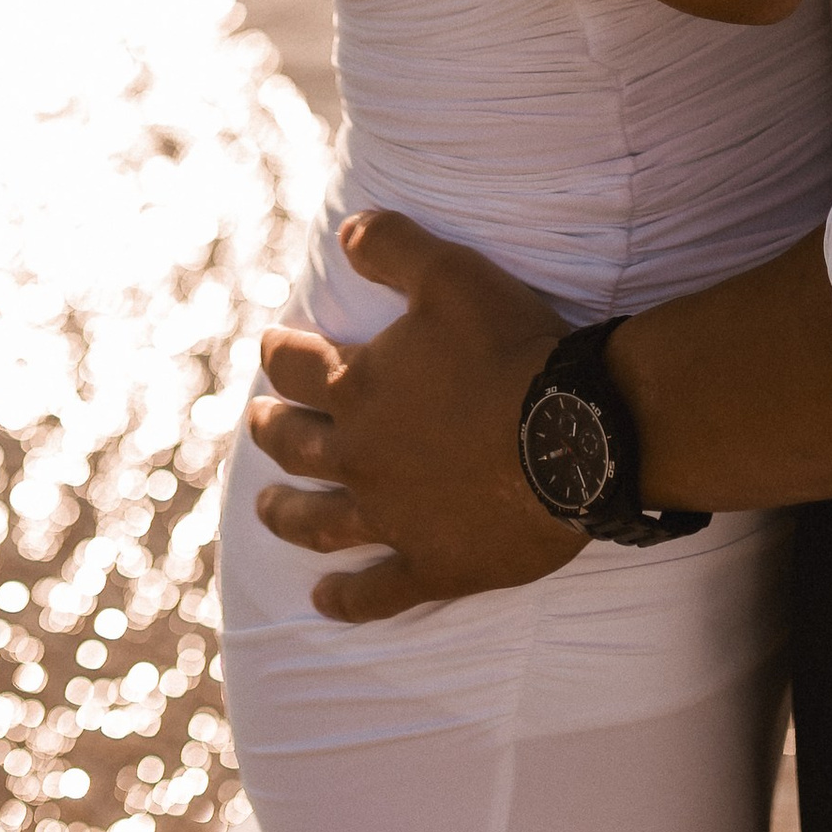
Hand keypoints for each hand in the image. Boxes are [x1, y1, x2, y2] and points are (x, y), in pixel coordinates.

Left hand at [247, 210, 583, 625]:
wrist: (574, 433)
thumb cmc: (511, 348)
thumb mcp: (451, 273)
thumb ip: (393, 246)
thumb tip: (345, 230)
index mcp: (360, 389)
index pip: (298, 367)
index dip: (280, 353)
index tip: (270, 346)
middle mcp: (361, 457)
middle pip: (296, 446)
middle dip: (271, 430)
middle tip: (257, 423)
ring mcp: (392, 518)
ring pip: (318, 521)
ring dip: (286, 515)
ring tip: (264, 510)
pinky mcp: (432, 565)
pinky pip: (376, 593)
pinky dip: (347, 600)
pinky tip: (324, 602)